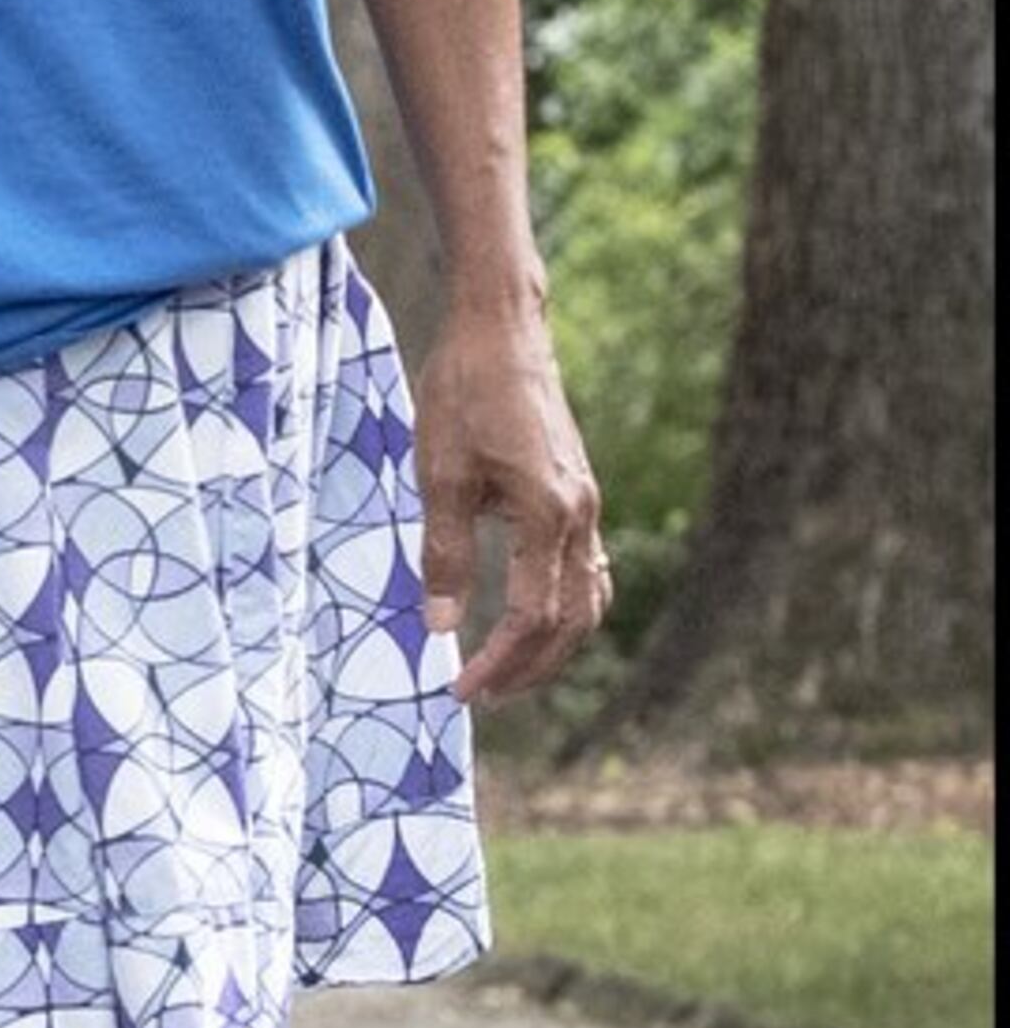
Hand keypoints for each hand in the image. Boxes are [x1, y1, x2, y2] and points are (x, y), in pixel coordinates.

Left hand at [415, 303, 606, 708]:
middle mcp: (580, 514)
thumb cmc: (463, 391)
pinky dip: (566, 607)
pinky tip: (534, 620)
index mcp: (548, 511)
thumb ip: (445, 553)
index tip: (460, 689)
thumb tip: (441, 627)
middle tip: (481, 697)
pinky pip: (587, 569)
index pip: (533, 615)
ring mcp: (586, 504)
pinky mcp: (579, 493)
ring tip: (507, 672)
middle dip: (529, 667)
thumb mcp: (440, 472)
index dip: (499, 662)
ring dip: (552, 645)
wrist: (501, 330)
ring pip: (587, 599)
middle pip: (571, 620)